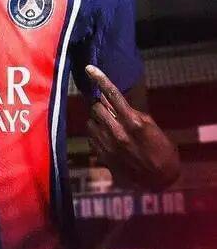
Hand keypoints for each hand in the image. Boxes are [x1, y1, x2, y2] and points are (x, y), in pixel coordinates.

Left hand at [85, 64, 179, 190]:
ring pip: (90, 123)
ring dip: (97, 121)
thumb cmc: (160, 148)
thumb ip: (129, 112)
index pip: (112, 94)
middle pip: (96, 107)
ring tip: (109, 127)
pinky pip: (91, 138)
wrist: (159, 180)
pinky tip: (108, 140)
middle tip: (109, 111)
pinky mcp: (102, 157)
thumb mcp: (149, 125)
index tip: (89, 68)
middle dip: (101, 106)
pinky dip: (96, 135)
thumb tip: (111, 100)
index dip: (99, 79)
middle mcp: (117, 133)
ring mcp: (108, 146)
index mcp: (132, 122)